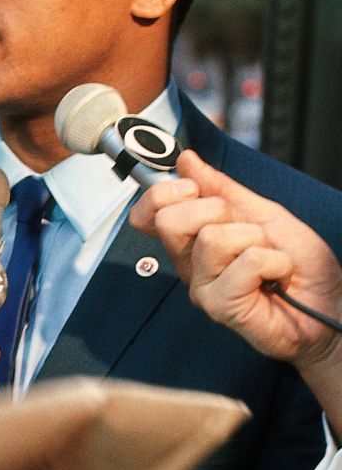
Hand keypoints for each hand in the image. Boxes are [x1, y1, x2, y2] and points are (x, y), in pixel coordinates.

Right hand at [131, 150, 341, 371]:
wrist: (327, 303)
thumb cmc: (300, 267)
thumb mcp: (262, 213)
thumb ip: (221, 188)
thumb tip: (187, 162)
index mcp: (193, 242)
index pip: (147, 214)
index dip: (164, 192)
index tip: (193, 189)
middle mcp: (191, 266)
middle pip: (169, 220)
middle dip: (216, 210)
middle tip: (243, 231)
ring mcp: (203, 288)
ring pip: (212, 237)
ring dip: (256, 239)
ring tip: (268, 259)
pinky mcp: (221, 307)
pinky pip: (247, 262)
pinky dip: (275, 262)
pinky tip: (276, 278)